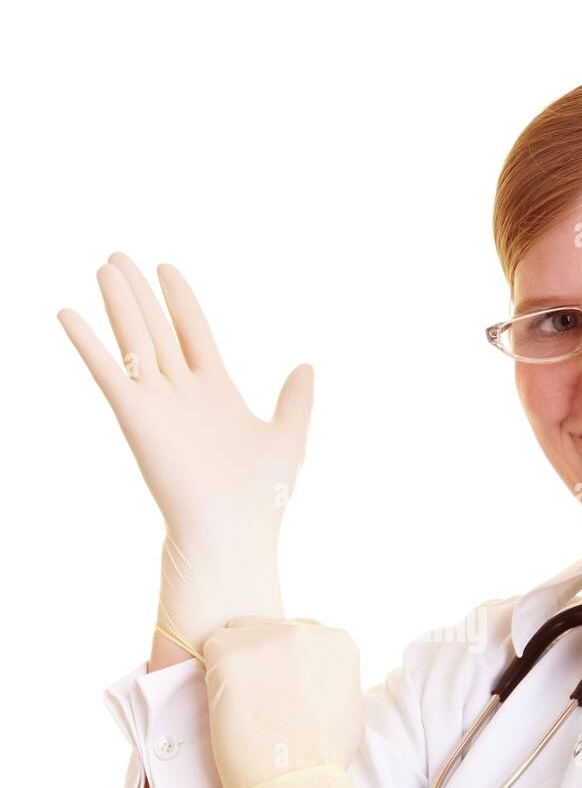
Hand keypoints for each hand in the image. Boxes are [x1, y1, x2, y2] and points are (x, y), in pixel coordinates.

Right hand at [57, 253, 312, 659]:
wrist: (232, 531)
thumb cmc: (262, 497)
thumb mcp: (288, 438)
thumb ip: (296, 401)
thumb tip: (306, 366)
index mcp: (217, 394)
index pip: (193, 333)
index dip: (180, 301)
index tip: (167, 268)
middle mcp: (182, 394)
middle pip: (156, 330)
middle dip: (140, 294)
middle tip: (119, 256)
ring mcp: (157, 404)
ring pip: (135, 341)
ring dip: (119, 304)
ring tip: (106, 267)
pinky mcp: (136, 418)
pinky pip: (107, 372)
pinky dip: (87, 344)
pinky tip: (67, 314)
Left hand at [201, 615, 374, 787]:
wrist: (297, 783)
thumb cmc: (323, 757)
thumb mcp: (348, 704)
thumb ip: (332, 676)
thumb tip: (316, 672)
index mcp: (336, 640)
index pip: (296, 633)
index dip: (281, 662)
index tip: (278, 688)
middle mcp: (304, 631)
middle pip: (264, 628)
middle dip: (257, 659)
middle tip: (255, 698)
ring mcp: (266, 640)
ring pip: (235, 637)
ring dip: (233, 665)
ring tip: (241, 705)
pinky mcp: (231, 655)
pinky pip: (211, 651)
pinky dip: (212, 675)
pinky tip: (226, 703)